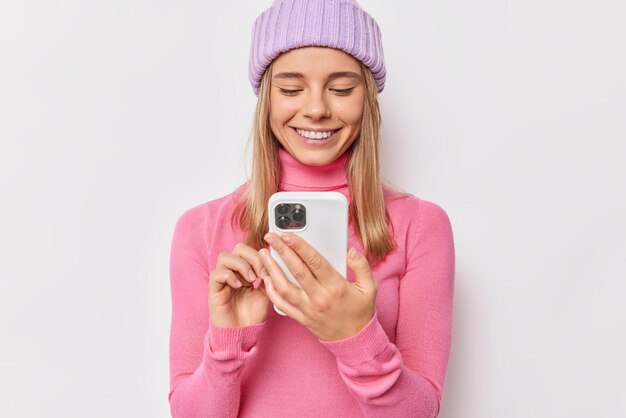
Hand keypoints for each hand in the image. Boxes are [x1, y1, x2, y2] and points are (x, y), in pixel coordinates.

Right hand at [208, 242, 269, 327]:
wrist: (243, 333)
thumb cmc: (253, 315)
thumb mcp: (267, 293)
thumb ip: (268, 277)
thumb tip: (270, 260)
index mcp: (245, 271)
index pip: (249, 250)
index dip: (260, 256)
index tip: (268, 271)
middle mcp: (233, 272)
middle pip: (237, 248)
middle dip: (252, 257)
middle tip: (260, 273)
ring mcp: (222, 279)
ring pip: (224, 257)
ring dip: (240, 265)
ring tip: (250, 280)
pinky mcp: (214, 289)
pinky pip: (216, 273)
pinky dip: (229, 276)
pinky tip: (239, 286)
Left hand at [259, 232, 377, 340]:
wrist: (354, 341)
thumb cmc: (361, 311)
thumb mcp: (370, 287)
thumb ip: (362, 266)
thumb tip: (350, 251)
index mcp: (336, 287)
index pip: (314, 261)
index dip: (299, 246)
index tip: (287, 234)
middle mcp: (320, 298)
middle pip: (296, 270)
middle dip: (281, 250)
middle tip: (270, 236)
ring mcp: (308, 309)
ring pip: (284, 287)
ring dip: (271, 269)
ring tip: (264, 254)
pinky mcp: (301, 317)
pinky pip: (281, 304)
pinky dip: (271, 290)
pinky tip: (266, 278)